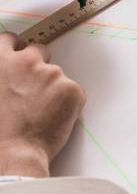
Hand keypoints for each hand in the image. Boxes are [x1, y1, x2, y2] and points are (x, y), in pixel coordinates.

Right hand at [0, 32, 85, 177]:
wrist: (12, 154)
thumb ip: (0, 77)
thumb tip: (7, 80)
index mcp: (0, 61)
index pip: (10, 40)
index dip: (15, 50)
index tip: (18, 57)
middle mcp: (26, 62)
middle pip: (39, 50)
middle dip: (38, 64)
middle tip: (34, 87)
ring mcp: (52, 74)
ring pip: (56, 75)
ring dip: (51, 88)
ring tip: (39, 113)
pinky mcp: (72, 89)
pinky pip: (72, 91)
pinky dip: (66, 103)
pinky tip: (52, 119)